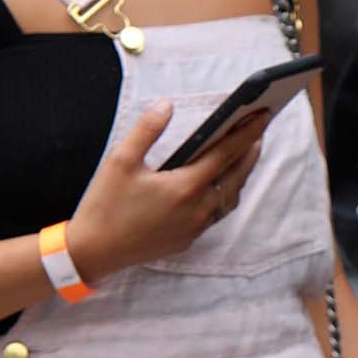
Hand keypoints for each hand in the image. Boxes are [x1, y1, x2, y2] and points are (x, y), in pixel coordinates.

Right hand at [66, 102, 271, 284]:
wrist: (94, 252)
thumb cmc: (105, 205)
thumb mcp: (121, 160)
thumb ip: (148, 130)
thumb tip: (167, 105)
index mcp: (185, 187)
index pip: (226, 154)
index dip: (247, 133)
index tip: (263, 115)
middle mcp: (198, 210)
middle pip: (236, 176)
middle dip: (250, 151)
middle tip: (259, 129)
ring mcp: (195, 228)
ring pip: (230, 198)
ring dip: (240, 174)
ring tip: (244, 153)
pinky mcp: (188, 240)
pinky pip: (217, 214)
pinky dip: (226, 194)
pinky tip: (220, 184)